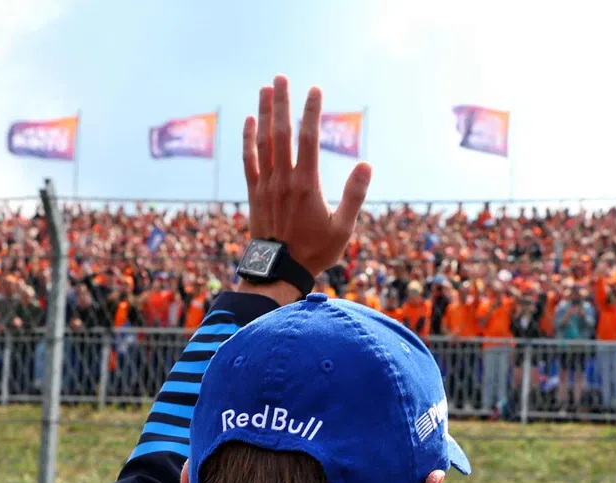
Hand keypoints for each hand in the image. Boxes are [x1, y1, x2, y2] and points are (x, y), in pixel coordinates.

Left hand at [241, 76, 371, 284]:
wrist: (279, 272)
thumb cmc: (315, 252)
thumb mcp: (343, 229)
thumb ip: (354, 195)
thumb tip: (366, 165)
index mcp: (307, 184)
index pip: (309, 139)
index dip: (311, 112)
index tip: (314, 89)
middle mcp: (284, 179)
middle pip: (282, 132)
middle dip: (282, 102)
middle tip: (282, 77)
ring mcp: (266, 185)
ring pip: (263, 141)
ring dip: (264, 113)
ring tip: (266, 88)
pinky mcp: (254, 193)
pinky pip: (250, 160)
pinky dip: (249, 139)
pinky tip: (250, 120)